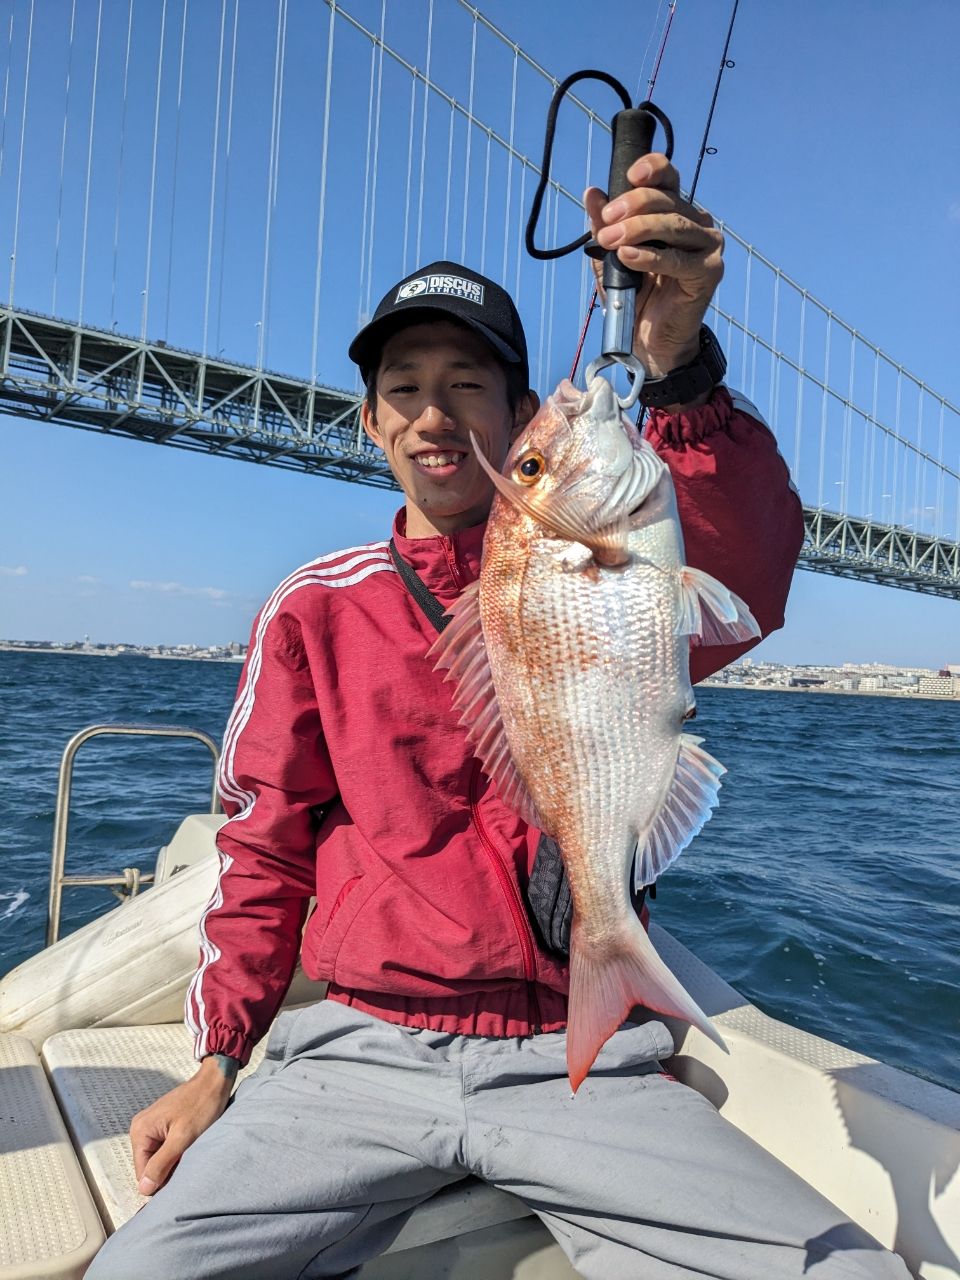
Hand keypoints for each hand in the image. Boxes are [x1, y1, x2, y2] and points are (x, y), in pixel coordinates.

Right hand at [129, 1056, 234, 1194]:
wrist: (215, 1081)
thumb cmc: (202, 1105)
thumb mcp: (183, 1138)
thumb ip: (162, 1163)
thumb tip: (144, 1189)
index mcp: (140, 1131)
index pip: (142, 1172)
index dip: (161, 1179)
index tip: (181, 1174)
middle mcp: (141, 1128)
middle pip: (150, 1166)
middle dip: (168, 1169)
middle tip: (188, 1159)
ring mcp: (152, 1126)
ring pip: (159, 1158)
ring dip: (174, 1160)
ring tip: (190, 1150)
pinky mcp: (164, 1126)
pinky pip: (166, 1148)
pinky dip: (177, 1151)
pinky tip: (190, 1145)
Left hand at [584, 154, 722, 378]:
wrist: (650, 339)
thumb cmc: (635, 295)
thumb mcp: (611, 256)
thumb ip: (603, 226)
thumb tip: (592, 192)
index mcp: (675, 211)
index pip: (669, 177)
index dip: (652, 169)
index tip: (629, 176)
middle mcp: (696, 223)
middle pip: (667, 200)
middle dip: (632, 206)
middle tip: (606, 223)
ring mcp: (707, 246)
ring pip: (673, 225)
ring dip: (638, 229)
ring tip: (612, 240)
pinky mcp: (709, 272)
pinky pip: (678, 259)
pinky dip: (651, 257)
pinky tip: (628, 256)